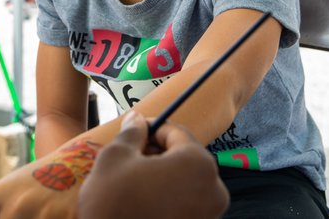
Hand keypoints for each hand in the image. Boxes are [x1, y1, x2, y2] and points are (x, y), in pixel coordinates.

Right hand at [77, 113, 228, 218]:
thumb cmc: (114, 205)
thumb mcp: (115, 157)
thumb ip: (132, 133)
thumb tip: (137, 120)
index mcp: (198, 164)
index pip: (176, 132)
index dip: (151, 127)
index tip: (134, 130)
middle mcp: (213, 190)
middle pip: (183, 156)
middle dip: (157, 153)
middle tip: (130, 156)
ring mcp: (209, 214)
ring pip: (184, 181)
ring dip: (161, 175)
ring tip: (132, 180)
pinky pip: (185, 203)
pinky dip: (166, 196)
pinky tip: (141, 200)